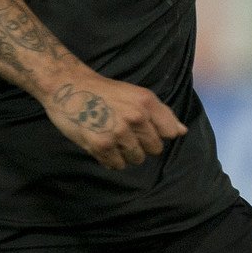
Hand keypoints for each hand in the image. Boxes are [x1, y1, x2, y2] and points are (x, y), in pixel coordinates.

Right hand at [43, 71, 187, 168]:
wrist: (69, 87)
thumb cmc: (105, 91)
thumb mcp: (137, 95)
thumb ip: (161, 114)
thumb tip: (182, 132)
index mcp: (147, 102)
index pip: (170, 132)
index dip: (159, 134)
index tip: (145, 129)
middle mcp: (136, 117)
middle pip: (154, 149)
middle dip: (142, 145)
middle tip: (124, 133)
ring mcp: (119, 132)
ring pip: (136, 159)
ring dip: (126, 154)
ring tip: (112, 139)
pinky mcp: (102, 145)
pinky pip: (116, 165)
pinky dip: (110, 160)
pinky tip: (102, 145)